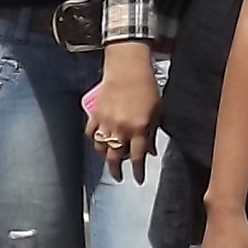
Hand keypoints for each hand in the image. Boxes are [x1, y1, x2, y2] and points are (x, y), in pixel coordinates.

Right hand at [93, 43, 159, 180]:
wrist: (128, 67)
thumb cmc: (146, 87)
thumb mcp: (157, 111)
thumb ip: (152, 132)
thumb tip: (151, 151)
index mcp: (138, 128)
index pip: (138, 157)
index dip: (138, 171)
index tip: (138, 180)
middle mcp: (121, 128)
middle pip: (116, 157)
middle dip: (117, 171)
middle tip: (118, 177)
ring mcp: (106, 122)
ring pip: (101, 148)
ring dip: (105, 156)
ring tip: (109, 159)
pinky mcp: (94, 114)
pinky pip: (90, 133)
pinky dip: (93, 140)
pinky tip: (98, 142)